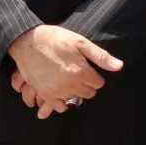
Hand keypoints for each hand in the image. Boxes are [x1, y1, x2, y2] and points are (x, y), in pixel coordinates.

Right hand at [7, 24, 122, 117]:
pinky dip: (61, 103)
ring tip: (67, 80)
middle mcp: (70, 85)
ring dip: (73, 92)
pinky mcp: (44, 93)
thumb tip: (119, 66)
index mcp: (81, 72)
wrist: (26, 40)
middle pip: (88, 94)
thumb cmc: (53, 39)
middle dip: (85, 85)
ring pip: (74, 99)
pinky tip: (60, 93)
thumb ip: (100, 56)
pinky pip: (58, 106)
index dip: (94, 75)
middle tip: (76, 73)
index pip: (98, 84)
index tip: (86, 68)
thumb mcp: (79, 41)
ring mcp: (56, 90)